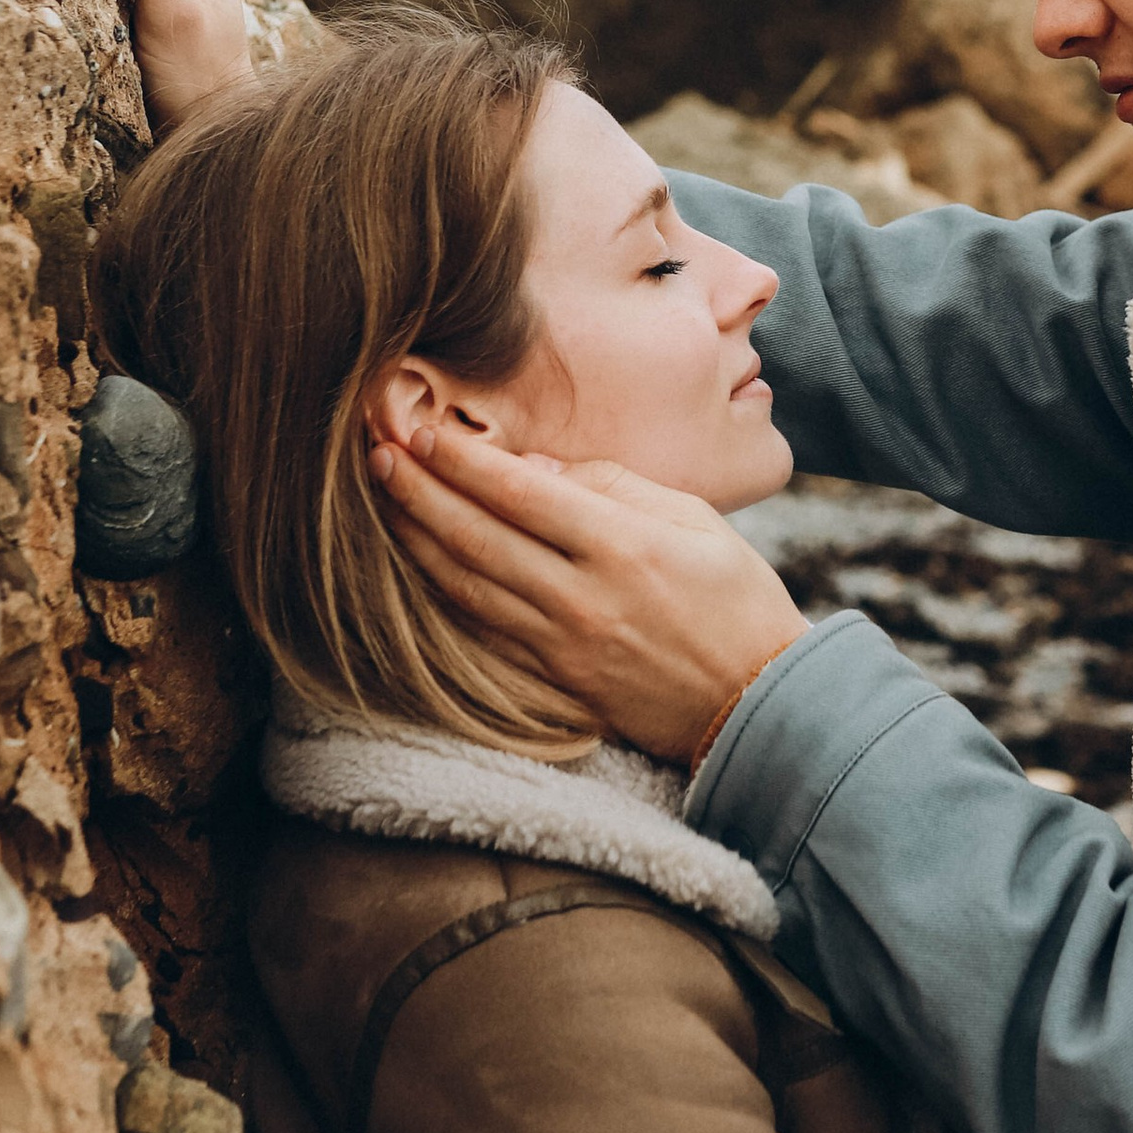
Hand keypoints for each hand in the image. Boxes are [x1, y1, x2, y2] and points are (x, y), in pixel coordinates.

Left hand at [371, 427, 806, 762]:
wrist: (758, 703)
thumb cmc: (736, 600)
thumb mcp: (697, 520)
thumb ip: (615, 487)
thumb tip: (537, 471)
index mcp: (623, 546)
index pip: (521, 493)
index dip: (463, 460)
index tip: (422, 429)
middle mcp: (582, 596)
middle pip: (477, 536)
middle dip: (419, 489)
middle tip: (374, 450)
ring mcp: (561, 645)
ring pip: (466, 584)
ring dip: (415, 537)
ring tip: (382, 496)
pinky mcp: (553, 680)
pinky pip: (482, 630)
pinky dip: (440, 593)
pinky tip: (414, 563)